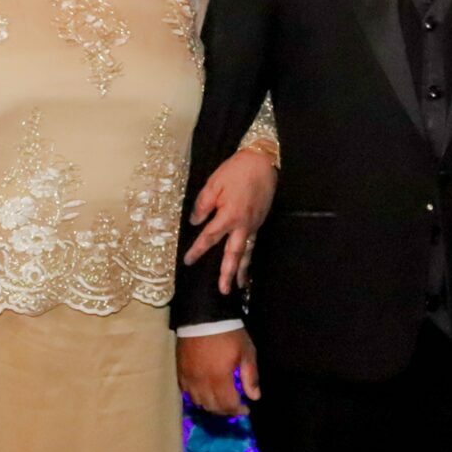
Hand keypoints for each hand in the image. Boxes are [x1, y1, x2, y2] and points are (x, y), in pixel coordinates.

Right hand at [178, 329, 260, 415]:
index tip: (245, 410)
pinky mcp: (180, 372)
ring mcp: (189, 378)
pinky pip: (187, 393)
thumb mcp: (246, 351)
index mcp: (219, 378)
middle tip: (234, 406)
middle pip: (212, 407)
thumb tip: (254, 397)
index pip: (228, 404)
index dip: (238, 410)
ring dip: (211, 406)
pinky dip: (197, 397)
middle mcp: (202, 383)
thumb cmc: (228, 333)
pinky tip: (205, 393)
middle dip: (225, 410)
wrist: (203, 317)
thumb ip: (250, 376)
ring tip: (221, 401)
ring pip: (198, 402)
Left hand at [183, 147, 277, 294]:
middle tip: (224, 290)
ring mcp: (254, 224)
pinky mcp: (261, 220)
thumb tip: (196, 222)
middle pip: (234, 254)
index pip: (210, 238)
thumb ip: (203, 205)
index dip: (198, 250)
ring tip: (239, 285)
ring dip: (243, 270)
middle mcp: (243, 225)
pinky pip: (253, 243)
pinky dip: (250, 255)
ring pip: (248, 251)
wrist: (263, 161)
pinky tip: (247, 262)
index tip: (188, 261)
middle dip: (228, 273)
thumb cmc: (236, 171)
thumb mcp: (213, 184)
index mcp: (229, 216)